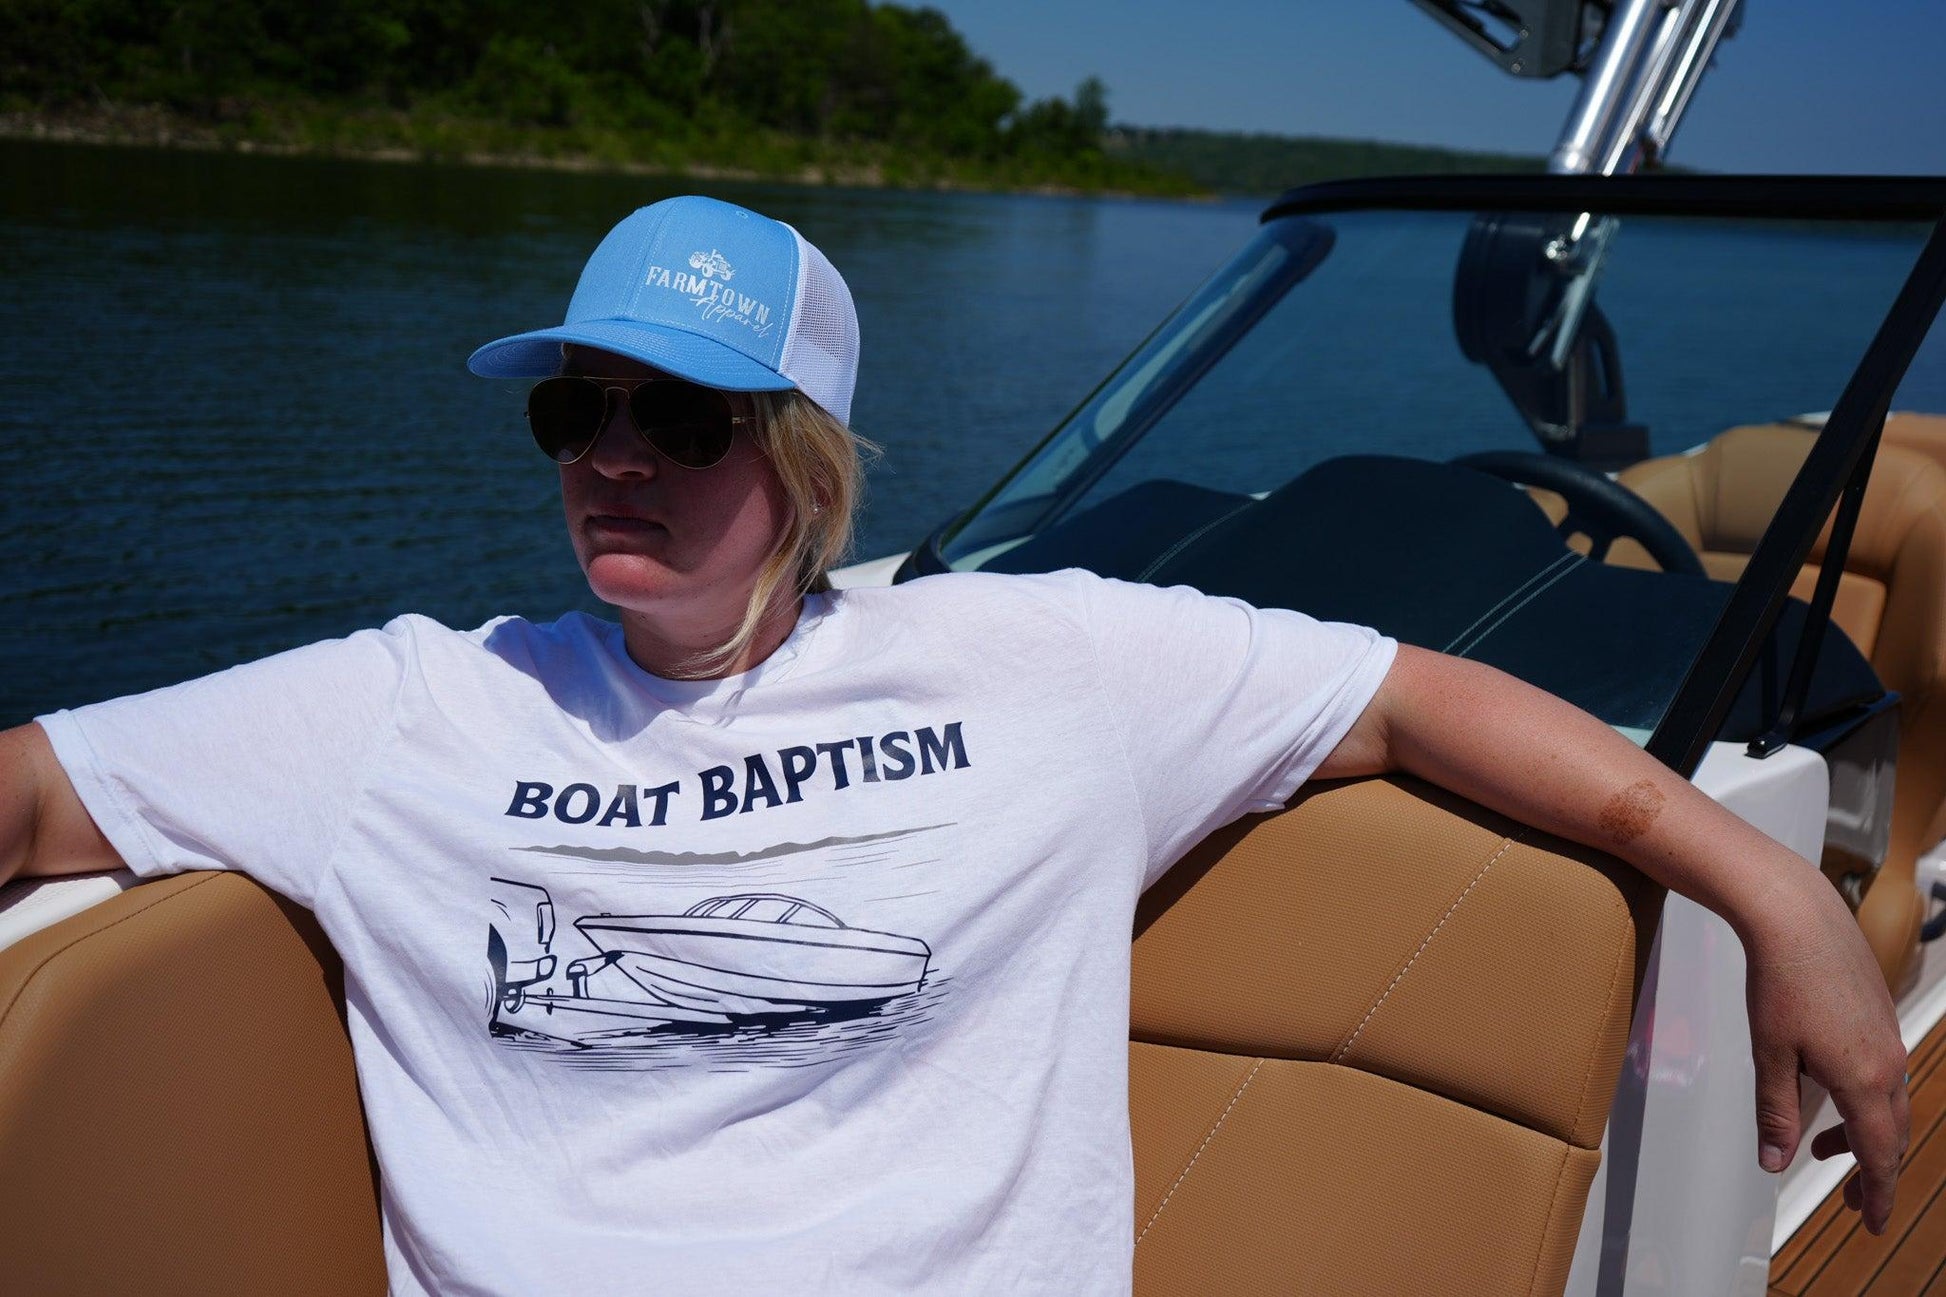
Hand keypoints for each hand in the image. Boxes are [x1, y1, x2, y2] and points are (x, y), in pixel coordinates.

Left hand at [1744, 871, 1908, 1233]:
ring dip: (1861, 1133)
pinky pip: (1881, 1073)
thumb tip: (1775, 1163)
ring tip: (1822, 1150)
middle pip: (1890, 1134)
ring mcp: (1889, 1038)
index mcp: (1865, 1080)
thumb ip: (1776, 1113)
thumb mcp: (1770, 1055)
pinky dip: (1861, 1098)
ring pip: (1887, 1103)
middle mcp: (1889, 1063)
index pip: (1878, 1155)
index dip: (1875, 1194)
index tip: (1870, 1224)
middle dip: (1869, 1171)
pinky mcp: (1880, 1017)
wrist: (1798, 917)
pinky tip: (1826, 1092)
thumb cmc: (1780, 981)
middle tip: (1848, 1202)